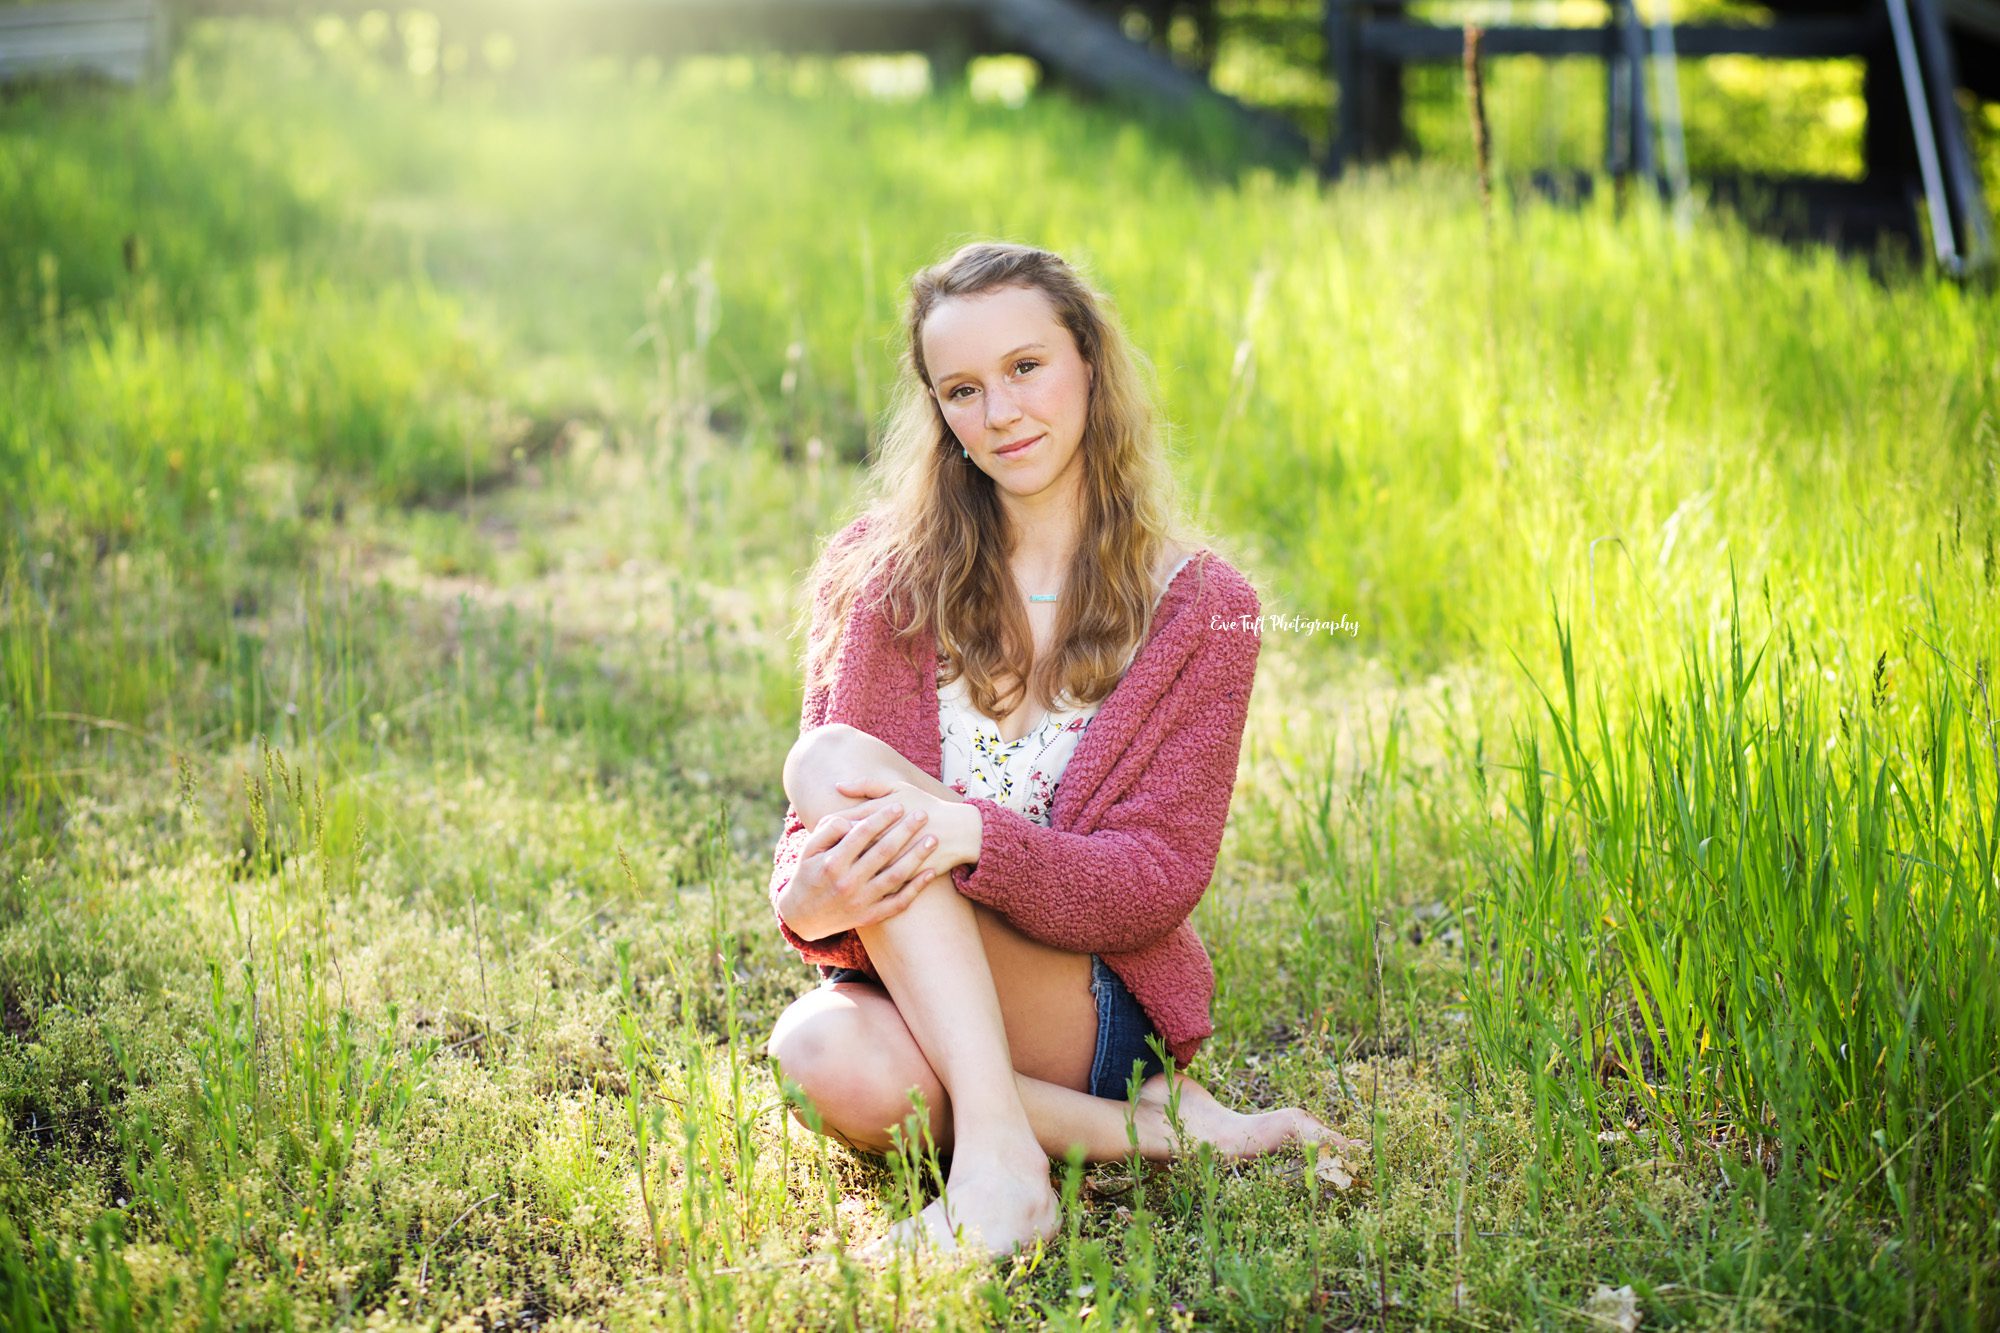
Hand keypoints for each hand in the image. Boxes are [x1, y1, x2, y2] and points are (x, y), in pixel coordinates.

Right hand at [777, 797, 942, 940]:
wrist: (803, 917)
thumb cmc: (807, 875)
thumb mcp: (808, 849)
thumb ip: (828, 830)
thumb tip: (852, 819)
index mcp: (832, 863)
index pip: (862, 834)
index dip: (882, 818)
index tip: (898, 805)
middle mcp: (848, 883)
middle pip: (883, 852)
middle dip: (905, 830)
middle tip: (922, 814)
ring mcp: (861, 902)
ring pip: (896, 876)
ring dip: (917, 856)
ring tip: (933, 839)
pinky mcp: (870, 917)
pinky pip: (898, 903)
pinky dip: (916, 888)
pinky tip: (930, 872)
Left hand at [828, 777, 979, 879]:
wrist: (958, 832)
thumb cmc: (925, 805)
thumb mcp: (898, 788)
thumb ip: (867, 785)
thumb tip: (838, 786)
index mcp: (879, 813)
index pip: (842, 820)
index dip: (829, 825)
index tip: (823, 828)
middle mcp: (883, 836)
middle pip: (847, 845)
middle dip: (833, 847)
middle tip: (824, 847)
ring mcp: (892, 859)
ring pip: (858, 865)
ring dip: (845, 865)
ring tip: (837, 863)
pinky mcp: (901, 876)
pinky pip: (876, 881)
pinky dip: (863, 879)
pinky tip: (855, 876)